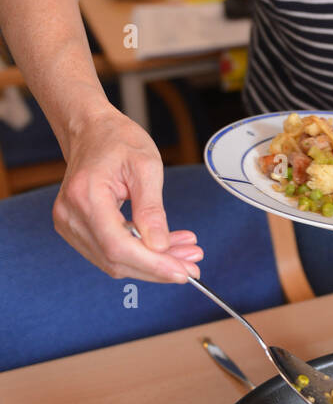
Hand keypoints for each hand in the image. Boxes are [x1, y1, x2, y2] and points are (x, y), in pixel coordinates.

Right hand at [53, 106, 202, 282]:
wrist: (91, 130)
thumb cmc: (117, 139)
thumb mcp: (146, 166)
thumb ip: (152, 209)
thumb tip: (160, 247)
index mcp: (85, 196)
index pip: (118, 246)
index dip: (152, 265)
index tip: (183, 272)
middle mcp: (70, 215)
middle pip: (115, 259)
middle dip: (158, 267)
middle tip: (192, 267)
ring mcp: (68, 224)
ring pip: (113, 260)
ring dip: (151, 263)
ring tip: (185, 253)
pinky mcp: (75, 228)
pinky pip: (108, 250)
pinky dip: (138, 253)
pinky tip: (165, 246)